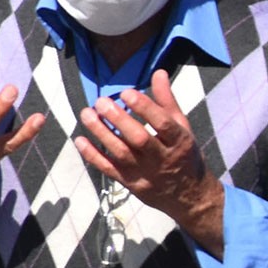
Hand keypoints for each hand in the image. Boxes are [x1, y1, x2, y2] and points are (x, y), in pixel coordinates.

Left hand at [74, 70, 223, 251]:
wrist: (188, 195)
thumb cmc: (184, 154)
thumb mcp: (182, 128)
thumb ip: (167, 101)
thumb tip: (158, 73)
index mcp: (179, 142)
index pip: (162, 123)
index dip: (145, 107)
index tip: (126, 92)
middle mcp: (162, 158)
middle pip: (139, 139)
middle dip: (118, 119)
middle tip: (101, 101)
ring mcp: (145, 173)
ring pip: (120, 153)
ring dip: (101, 133)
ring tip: (87, 114)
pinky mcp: (130, 183)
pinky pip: (109, 169)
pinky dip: (93, 156)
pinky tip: (80, 140)